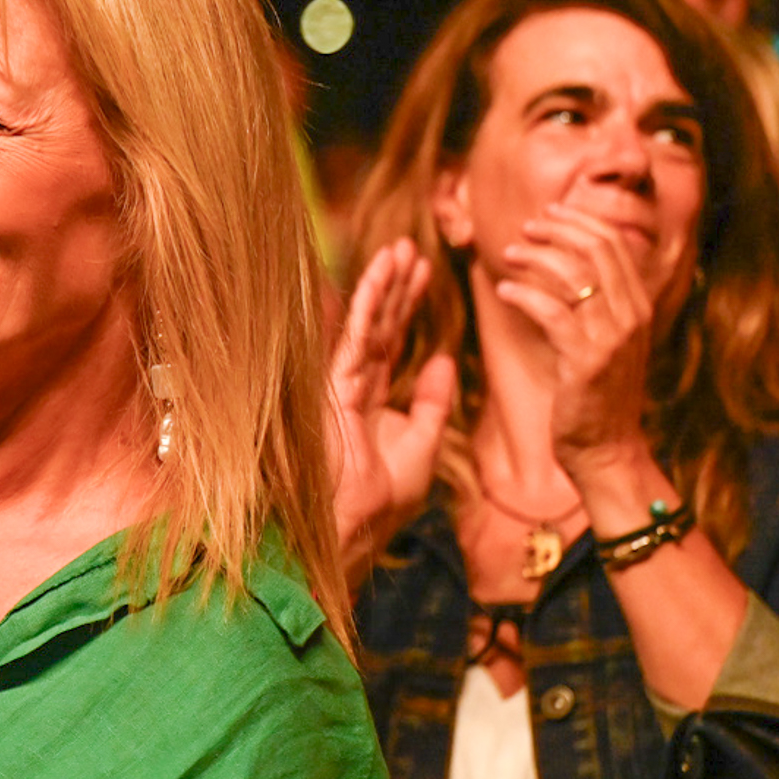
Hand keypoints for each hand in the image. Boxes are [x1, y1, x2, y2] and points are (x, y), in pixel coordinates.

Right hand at [326, 238, 455, 576]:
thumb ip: (432, 404)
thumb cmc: (381, 503)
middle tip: (412, 249)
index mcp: (371, 398)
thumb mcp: (421, 447)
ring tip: (401, 250)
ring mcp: (340, 383)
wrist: (352, 530)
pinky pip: (355, 337)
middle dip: (397, 288)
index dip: (408, 307)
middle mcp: (352, 384)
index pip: (392, 342)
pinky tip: (380, 276)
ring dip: (384, 285)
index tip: (423, 272)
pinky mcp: (333, 385)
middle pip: (381, 326)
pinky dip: (369, 305)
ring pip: (368, 324)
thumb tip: (444, 361)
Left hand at [495, 202, 660, 482]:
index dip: (580, 222)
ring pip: (574, 274)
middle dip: (557, 230)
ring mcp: (612, 339)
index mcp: (639, 307)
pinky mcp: (586, 361)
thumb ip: (596, 301)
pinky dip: (524, 294)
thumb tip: (566, 259)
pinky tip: (503, 290)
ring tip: (508, 254)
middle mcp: (632, 318)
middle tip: (524, 228)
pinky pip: (552, 312)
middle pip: (597, 250)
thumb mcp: (607, 340)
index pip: (616, 245)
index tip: (548, 214)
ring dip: (535, 256)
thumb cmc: (599, 392)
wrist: (607, 448)